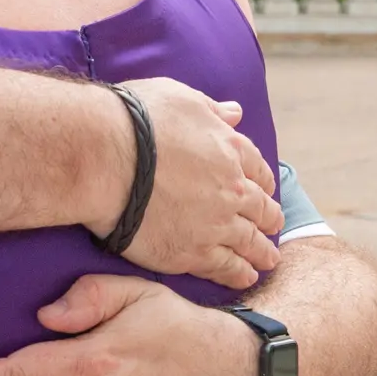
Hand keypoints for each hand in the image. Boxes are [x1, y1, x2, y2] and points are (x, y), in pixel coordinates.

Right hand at [111, 80, 280, 286]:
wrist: (104, 160)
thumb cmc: (134, 122)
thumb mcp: (180, 98)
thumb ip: (212, 110)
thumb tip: (236, 114)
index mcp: (229, 150)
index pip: (257, 169)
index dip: (261, 181)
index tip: (263, 190)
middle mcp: (230, 189)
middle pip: (259, 208)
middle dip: (268, 217)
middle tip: (272, 224)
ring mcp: (214, 224)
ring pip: (248, 241)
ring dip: (262, 250)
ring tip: (268, 259)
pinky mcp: (191, 253)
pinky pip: (224, 267)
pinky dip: (239, 273)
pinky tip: (246, 277)